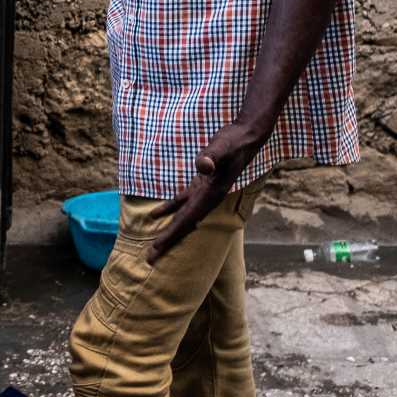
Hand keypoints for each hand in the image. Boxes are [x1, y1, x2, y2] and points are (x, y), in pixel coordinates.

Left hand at [146, 121, 266, 263]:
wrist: (248, 136)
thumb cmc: (234, 141)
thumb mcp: (221, 147)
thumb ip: (212, 156)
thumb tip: (202, 165)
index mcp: (211, 195)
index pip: (186, 221)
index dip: (170, 236)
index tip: (156, 251)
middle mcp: (208, 199)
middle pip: (184, 225)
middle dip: (167, 243)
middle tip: (148, 260)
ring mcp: (205, 193)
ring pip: (183, 218)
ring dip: (169, 232)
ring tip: (154, 248)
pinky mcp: (201, 184)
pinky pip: (183, 202)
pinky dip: (169, 209)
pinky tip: (155, 214)